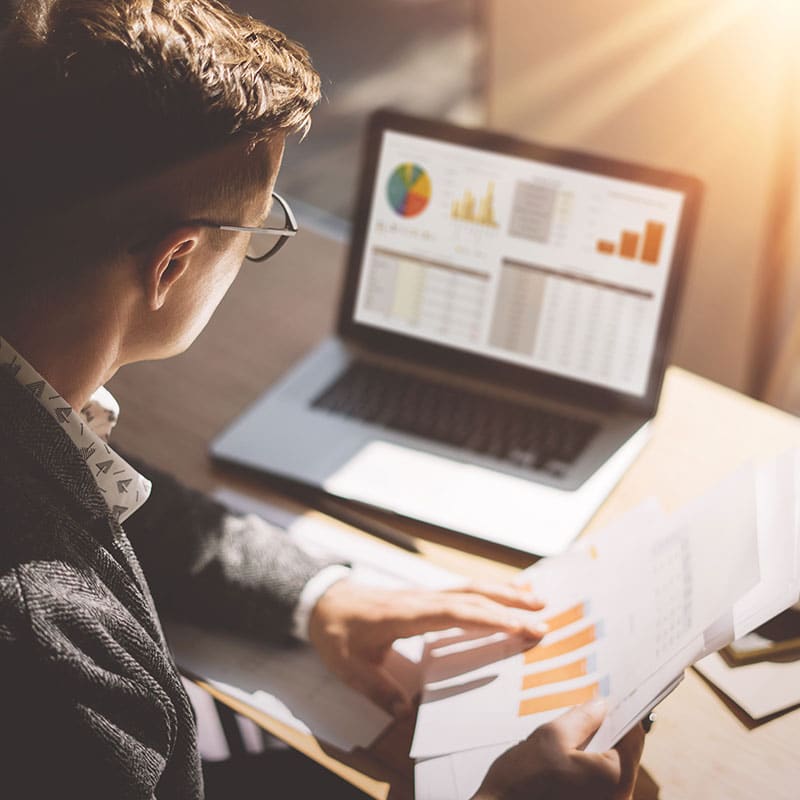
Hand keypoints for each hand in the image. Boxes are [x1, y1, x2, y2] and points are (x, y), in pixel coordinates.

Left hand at [308, 580, 546, 715]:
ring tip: (537, 598)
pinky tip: (508, 588)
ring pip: (470, 588)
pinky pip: (462, 589)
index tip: (520, 627)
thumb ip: (377, 688)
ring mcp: (425, 594)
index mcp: (406, 615)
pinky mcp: (426, 595)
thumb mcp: (349, 666)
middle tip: (544, 618)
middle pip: (471, 597)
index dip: (488, 619)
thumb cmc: (336, 632)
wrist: (323, 601)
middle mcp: (421, 599)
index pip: (454, 613)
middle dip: (508, 606)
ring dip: (504, 592)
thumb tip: (403, 713)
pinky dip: (488, 588)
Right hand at [473, 700, 644, 799]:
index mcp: (615, 779)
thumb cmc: (523, 781)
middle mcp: (617, 799)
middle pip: (622, 755)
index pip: (633, 738)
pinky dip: (587, 768)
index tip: (608, 698)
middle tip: (586, 710)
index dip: (621, 713)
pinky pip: (597, 784)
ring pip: (609, 770)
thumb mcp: (551, 736)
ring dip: (594, 749)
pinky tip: (565, 757)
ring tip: (571, 733)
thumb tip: (601, 706)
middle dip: (605, 731)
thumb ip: (582, 718)